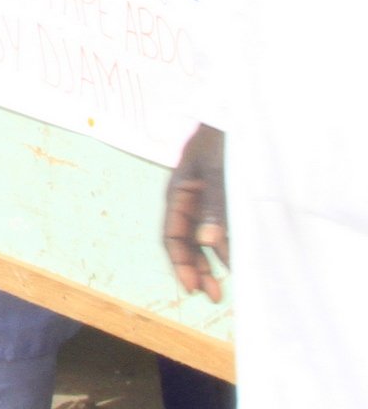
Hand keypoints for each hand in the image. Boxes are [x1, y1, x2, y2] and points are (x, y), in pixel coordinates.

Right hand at [160, 123, 228, 300]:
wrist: (237, 112)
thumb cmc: (222, 138)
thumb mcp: (217, 171)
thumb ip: (214, 206)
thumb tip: (208, 243)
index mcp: (178, 192)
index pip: (173, 236)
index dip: (181, 263)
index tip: (193, 288)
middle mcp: (189, 200)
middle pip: (186, 241)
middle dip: (196, 269)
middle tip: (212, 296)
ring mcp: (206, 199)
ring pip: (203, 237)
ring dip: (211, 262)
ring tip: (222, 287)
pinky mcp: (224, 198)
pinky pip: (220, 227)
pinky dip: (226, 246)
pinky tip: (234, 259)